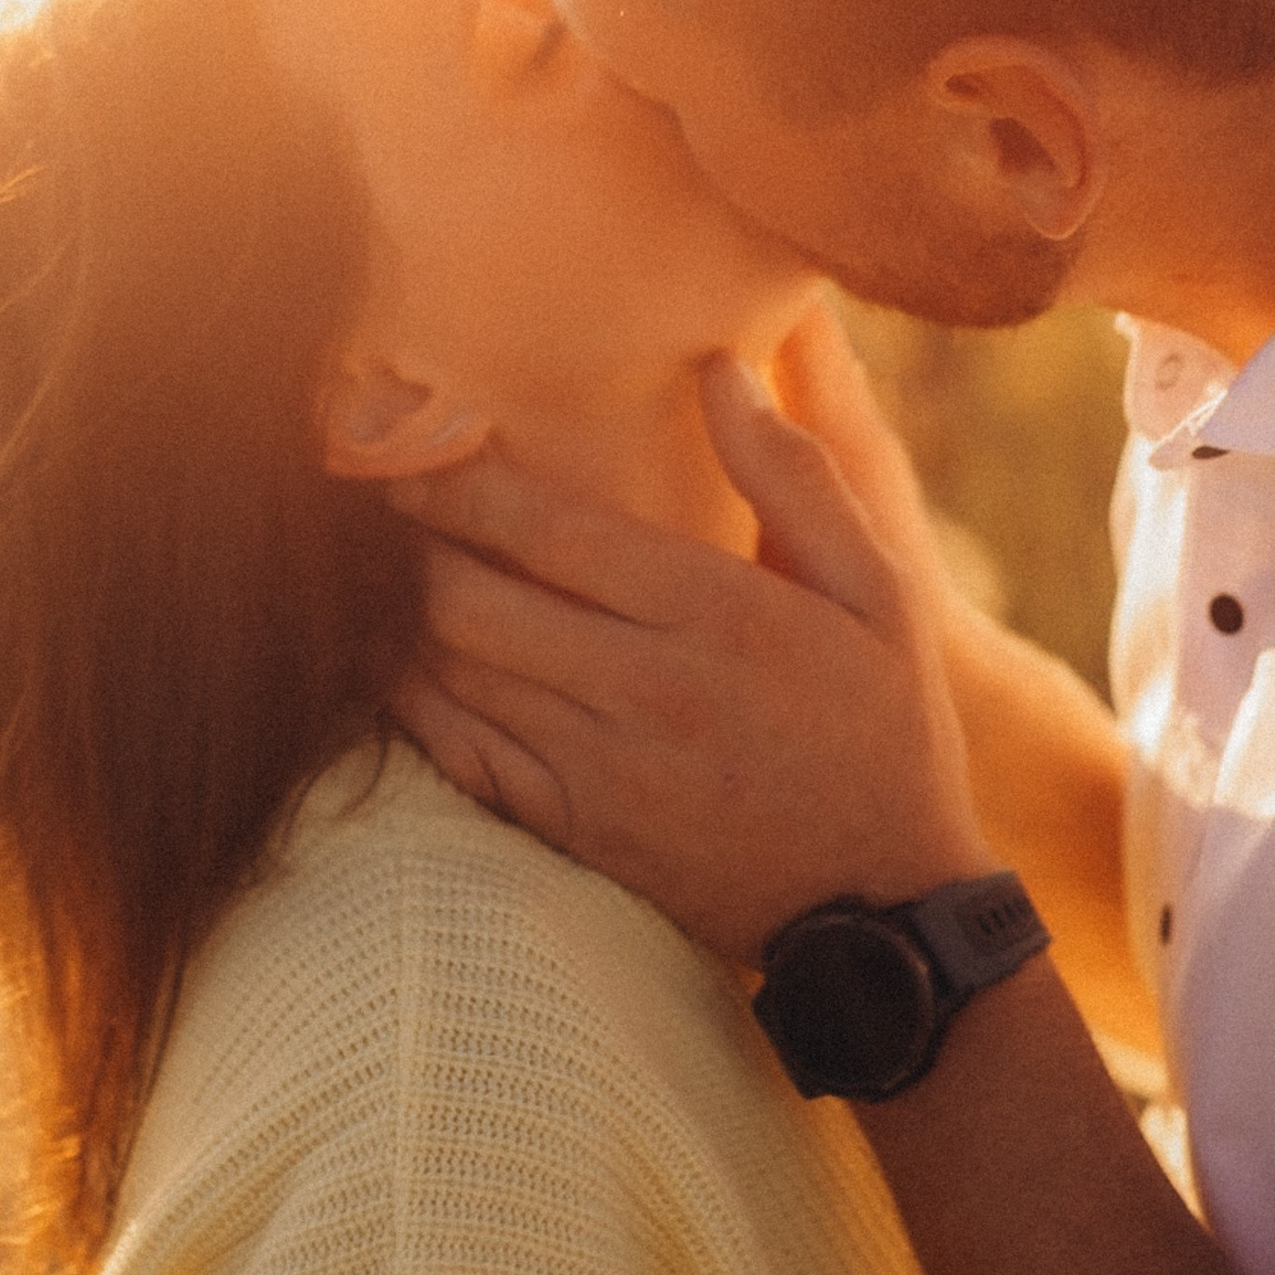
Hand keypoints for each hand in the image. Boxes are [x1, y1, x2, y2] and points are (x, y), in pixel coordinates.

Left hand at [389, 356, 989, 962]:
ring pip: (450, 674)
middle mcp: (643, 690)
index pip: (546, 528)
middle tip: (393, 506)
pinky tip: (411, 665)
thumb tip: (723, 368)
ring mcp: (599, 770)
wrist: (882, 906)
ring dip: (406, 617)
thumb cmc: (882, 727)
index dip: (459, 481)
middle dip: (416, 544)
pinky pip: (458, 754)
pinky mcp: (574, 831)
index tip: (413, 445)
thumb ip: (797, 477)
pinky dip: (417, 703)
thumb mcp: (879, 592)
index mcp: (715, 613)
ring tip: (394, 571)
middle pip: (468, 599)